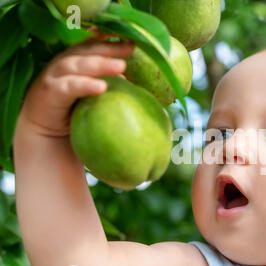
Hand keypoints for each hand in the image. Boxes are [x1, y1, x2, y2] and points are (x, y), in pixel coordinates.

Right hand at [18, 33, 133, 137]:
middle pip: (87, 50)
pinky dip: (84, 85)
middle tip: (130, 48)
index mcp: (76, 61)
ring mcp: (54, 76)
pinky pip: (68, 87)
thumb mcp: (93, 96)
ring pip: (77, 65)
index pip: (93, 44)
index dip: (110, 38)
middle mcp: (63, 64)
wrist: (46, 138)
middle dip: (109, 48)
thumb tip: (127, 78)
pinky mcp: (49, 93)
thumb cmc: (73, 115)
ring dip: (99, 64)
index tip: (130, 37)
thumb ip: (107, 84)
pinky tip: (101, 87)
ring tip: (120, 66)